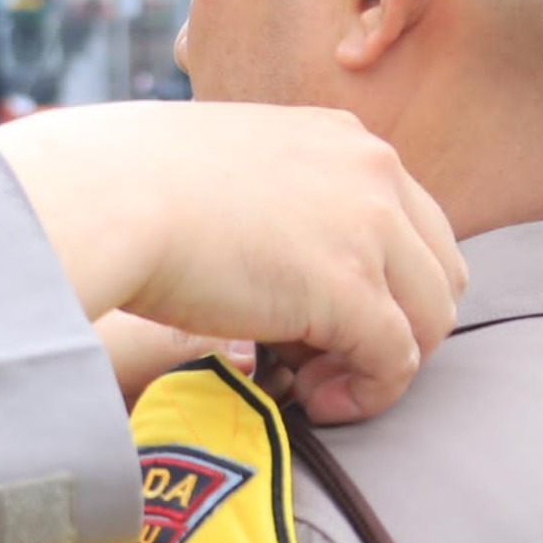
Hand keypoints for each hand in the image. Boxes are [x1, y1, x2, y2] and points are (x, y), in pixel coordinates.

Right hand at [0, 105, 461, 423]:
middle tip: (329, 360)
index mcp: (343, 138)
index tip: (327, 319)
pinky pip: (396, 362)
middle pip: (439, 272)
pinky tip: (315, 404)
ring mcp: (369, 229)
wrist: (103, 196)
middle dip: (399, 325)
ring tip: (318, 387)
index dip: (384, 283)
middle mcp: (373, 172)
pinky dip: (367, 395)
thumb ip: (272, 193)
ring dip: (384, 365)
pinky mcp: (350, 290)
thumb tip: (268, 245)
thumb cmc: (129, 183)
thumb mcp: (228, 162)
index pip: (412, 222)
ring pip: (430, 319)